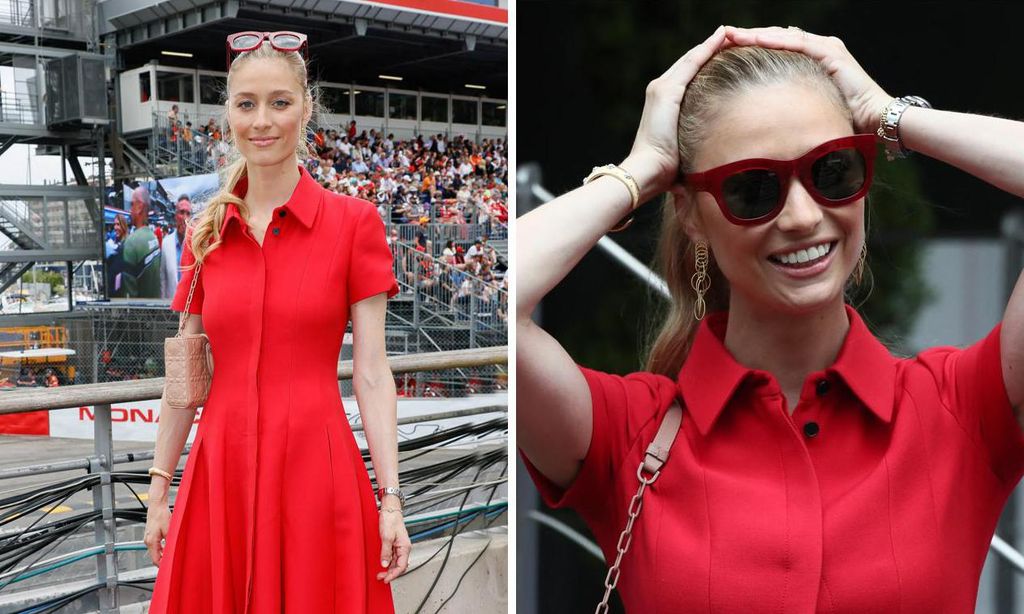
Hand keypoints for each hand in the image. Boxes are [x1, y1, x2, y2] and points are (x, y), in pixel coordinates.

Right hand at [144, 500, 170, 565]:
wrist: (157, 507)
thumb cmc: (161, 515)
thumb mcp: (169, 530)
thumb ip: (170, 542)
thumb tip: (172, 551)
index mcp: (151, 541)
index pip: (155, 559)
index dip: (162, 565)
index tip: (168, 569)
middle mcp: (147, 541)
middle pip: (154, 556)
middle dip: (162, 561)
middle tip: (171, 564)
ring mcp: (148, 538)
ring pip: (155, 551)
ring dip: (162, 554)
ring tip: (170, 556)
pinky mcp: (150, 535)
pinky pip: (155, 546)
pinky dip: (161, 549)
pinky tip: (167, 548)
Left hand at [376, 507, 410, 582]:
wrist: (390, 510)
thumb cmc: (391, 520)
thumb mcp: (386, 536)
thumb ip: (385, 551)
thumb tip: (384, 564)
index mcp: (405, 547)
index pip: (402, 566)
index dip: (394, 574)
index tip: (386, 579)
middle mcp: (404, 548)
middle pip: (400, 566)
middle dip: (391, 574)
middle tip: (381, 578)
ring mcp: (399, 547)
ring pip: (396, 563)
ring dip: (389, 570)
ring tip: (380, 574)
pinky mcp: (394, 545)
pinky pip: (393, 558)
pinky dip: (388, 564)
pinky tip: (382, 566)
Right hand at [622, 25, 729, 201]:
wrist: (647, 171)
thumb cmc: (665, 170)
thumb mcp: (684, 148)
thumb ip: (696, 140)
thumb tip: (718, 154)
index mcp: (663, 102)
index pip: (688, 75)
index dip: (706, 60)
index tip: (726, 51)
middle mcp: (660, 89)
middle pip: (690, 62)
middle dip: (711, 48)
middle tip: (733, 35)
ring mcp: (661, 88)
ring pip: (692, 58)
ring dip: (712, 43)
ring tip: (732, 32)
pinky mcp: (667, 91)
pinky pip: (693, 62)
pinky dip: (708, 48)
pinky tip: (723, 38)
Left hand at [723, 26, 891, 133]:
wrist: (874, 119)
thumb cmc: (843, 119)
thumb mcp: (807, 106)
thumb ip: (789, 102)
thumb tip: (762, 115)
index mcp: (813, 58)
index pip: (777, 45)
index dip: (753, 45)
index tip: (727, 48)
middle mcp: (820, 47)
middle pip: (777, 36)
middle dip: (749, 36)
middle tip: (722, 36)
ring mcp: (826, 47)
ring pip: (783, 35)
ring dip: (757, 35)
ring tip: (732, 35)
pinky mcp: (831, 53)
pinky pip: (797, 43)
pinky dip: (776, 41)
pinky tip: (756, 39)